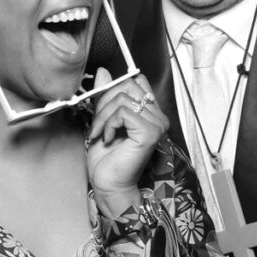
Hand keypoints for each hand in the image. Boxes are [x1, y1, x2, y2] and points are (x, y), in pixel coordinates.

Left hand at [87, 70, 168, 218]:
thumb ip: (106, 96)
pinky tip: (108, 139)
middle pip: (127, 86)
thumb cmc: (107, 158)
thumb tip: (104, 72)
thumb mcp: (104, 119)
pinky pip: (123, 113)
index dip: (115, 89)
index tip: (103, 108)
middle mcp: (159, 117)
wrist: (109, 184)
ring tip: (100, 134)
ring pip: (123, 99)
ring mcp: (157, 125)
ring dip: (103, 117)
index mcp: (151, 112)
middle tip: (98, 125)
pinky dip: (108, 124)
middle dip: (105, 103)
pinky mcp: (150, 133)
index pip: (137, 81)